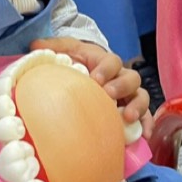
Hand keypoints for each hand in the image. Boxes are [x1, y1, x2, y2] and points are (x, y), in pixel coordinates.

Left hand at [30, 37, 152, 137]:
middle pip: (131, 78)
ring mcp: (128, 95)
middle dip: (122, 86)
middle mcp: (120, 77)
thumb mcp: (66, 51)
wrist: (83, 73)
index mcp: (105, 62)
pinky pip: (145, 117)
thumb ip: (53, 47)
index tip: (94, 78)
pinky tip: (144, 136)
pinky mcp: (131, 111)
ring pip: (141, 96)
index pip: (112, 61)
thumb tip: (35, 46)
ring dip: (137, 106)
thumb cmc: (76, 62)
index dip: (106, 69)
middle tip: (109, 95)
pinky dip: (146, 125)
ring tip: (128, 118)